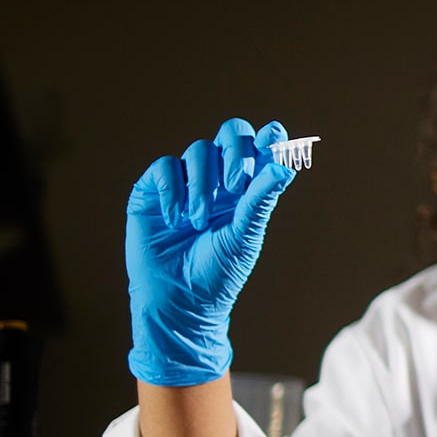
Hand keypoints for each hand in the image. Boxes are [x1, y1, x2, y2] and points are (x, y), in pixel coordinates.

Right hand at [126, 119, 293, 386]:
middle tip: (234, 185)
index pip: (260, 148)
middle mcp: (217, 179)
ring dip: (203, 185)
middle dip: (236, 152)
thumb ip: (260, 198)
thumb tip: (284, 166)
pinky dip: (173, 190)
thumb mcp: (244, 235)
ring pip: (199, 150)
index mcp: (246, 189)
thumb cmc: (218, 273)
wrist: (181, 301)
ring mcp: (185, 183)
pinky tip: (176, 219)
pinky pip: (165, 168)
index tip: (275, 137)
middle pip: (230, 134)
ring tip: (199, 222)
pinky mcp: (152, 192)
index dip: (269, 138)